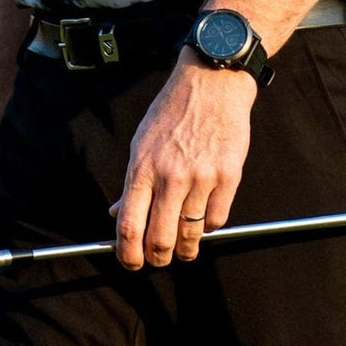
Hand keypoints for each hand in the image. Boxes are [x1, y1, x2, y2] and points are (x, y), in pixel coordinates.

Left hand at [111, 52, 256, 268]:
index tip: (131, 262)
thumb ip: (132, 183)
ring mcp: (201, 177)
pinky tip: (204, 218)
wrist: (212, 82)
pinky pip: (217, 219)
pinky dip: (209, 226)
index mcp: (143, 168)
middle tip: (159, 260)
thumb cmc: (174, 111)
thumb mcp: (141, 143)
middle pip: (160, 239)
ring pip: (191, 234)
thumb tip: (117, 214)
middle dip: (158, 258)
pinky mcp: (228, 176)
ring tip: (184, 249)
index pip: (130, 226)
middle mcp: (170, 176)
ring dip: (186, 249)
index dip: (128, 254)